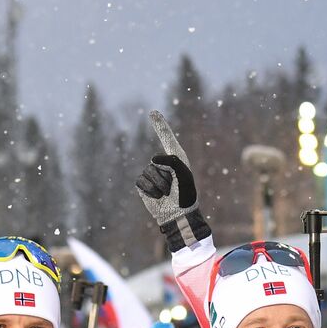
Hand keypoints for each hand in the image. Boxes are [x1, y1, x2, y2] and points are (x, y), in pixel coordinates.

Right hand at [136, 112, 209, 251]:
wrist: (178, 215)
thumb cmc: (185, 195)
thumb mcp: (184, 174)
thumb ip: (171, 161)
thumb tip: (152, 160)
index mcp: (176, 158)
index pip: (166, 137)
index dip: (159, 125)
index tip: (152, 112)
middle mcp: (163, 164)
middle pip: (157, 161)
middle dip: (166, 176)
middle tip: (174, 187)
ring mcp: (152, 174)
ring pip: (149, 172)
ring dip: (159, 185)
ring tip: (167, 193)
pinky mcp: (143, 185)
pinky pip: (142, 182)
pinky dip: (151, 191)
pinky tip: (158, 197)